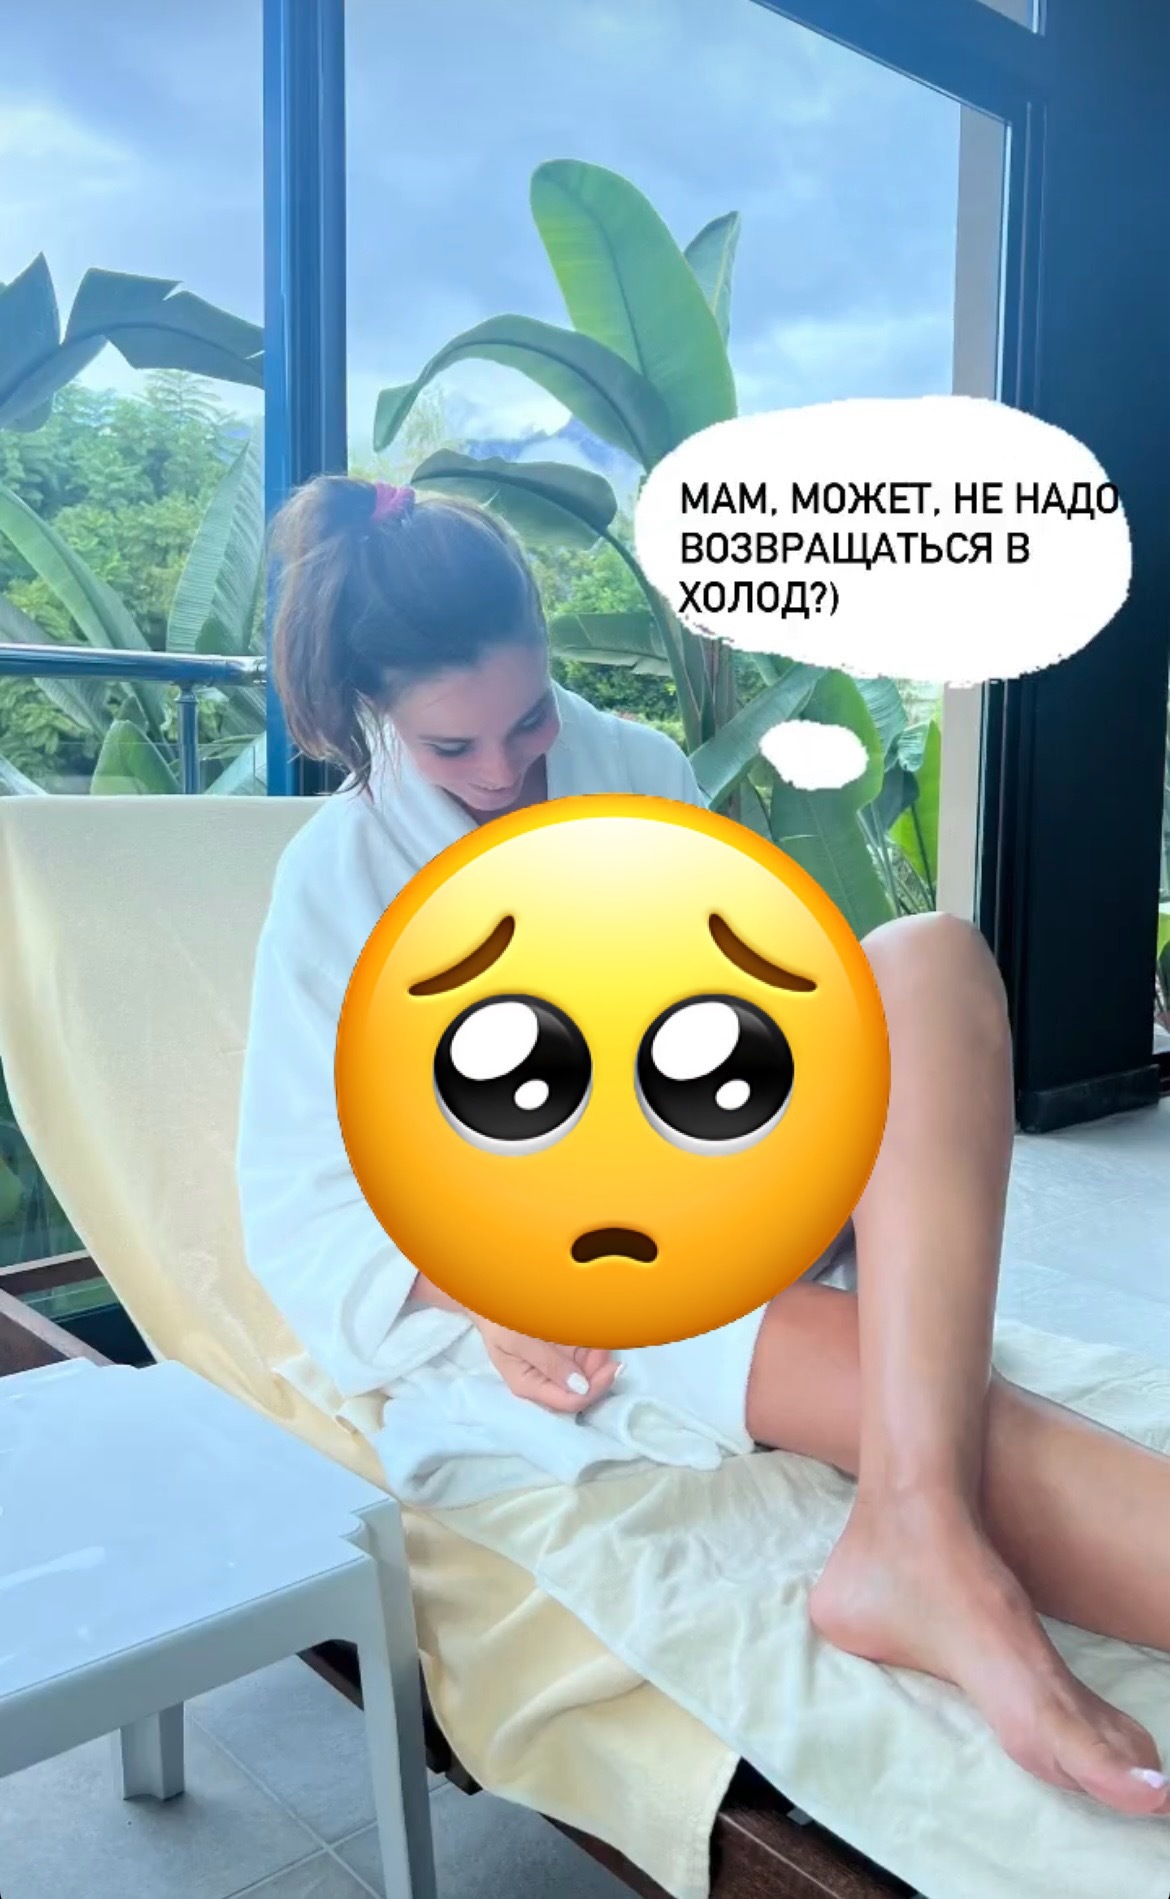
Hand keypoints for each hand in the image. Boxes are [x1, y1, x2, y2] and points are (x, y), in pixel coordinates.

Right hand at [474, 1320, 619, 1414]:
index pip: (568, 1401)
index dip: (594, 1388)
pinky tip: (595, 1336)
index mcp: (529, 1385)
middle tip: (606, 1348)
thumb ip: (549, 1363)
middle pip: (580, 1389)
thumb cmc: (499, 1320)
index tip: (612, 1368)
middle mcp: (543, 1382)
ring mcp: (552, 1367)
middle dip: (597, 1371)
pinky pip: (580, 1358)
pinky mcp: (558, 1353)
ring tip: (601, 1338)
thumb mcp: (519, 1341)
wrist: (491, 1298)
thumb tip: (580, 1387)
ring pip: (584, 1373)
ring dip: (597, 1359)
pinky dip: (591, 1349)